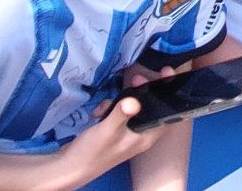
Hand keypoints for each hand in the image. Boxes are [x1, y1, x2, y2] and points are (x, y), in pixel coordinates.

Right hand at [48, 90, 170, 186]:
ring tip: (109, 103)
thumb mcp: (108, 130)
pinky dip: (110, 108)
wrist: (70, 168)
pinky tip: (98, 112)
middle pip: (151, 106)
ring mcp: (128, 132)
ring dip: (123, 100)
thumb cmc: (93, 152)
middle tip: (135, 79)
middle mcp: (141, 134)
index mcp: (147, 136)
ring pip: (134, 107)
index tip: (166, 74)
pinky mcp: (115, 130)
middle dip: (143, 91)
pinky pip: (119, 113)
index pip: (168, 112)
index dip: (170, 93)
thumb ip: (121, 113)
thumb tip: (134, 100)